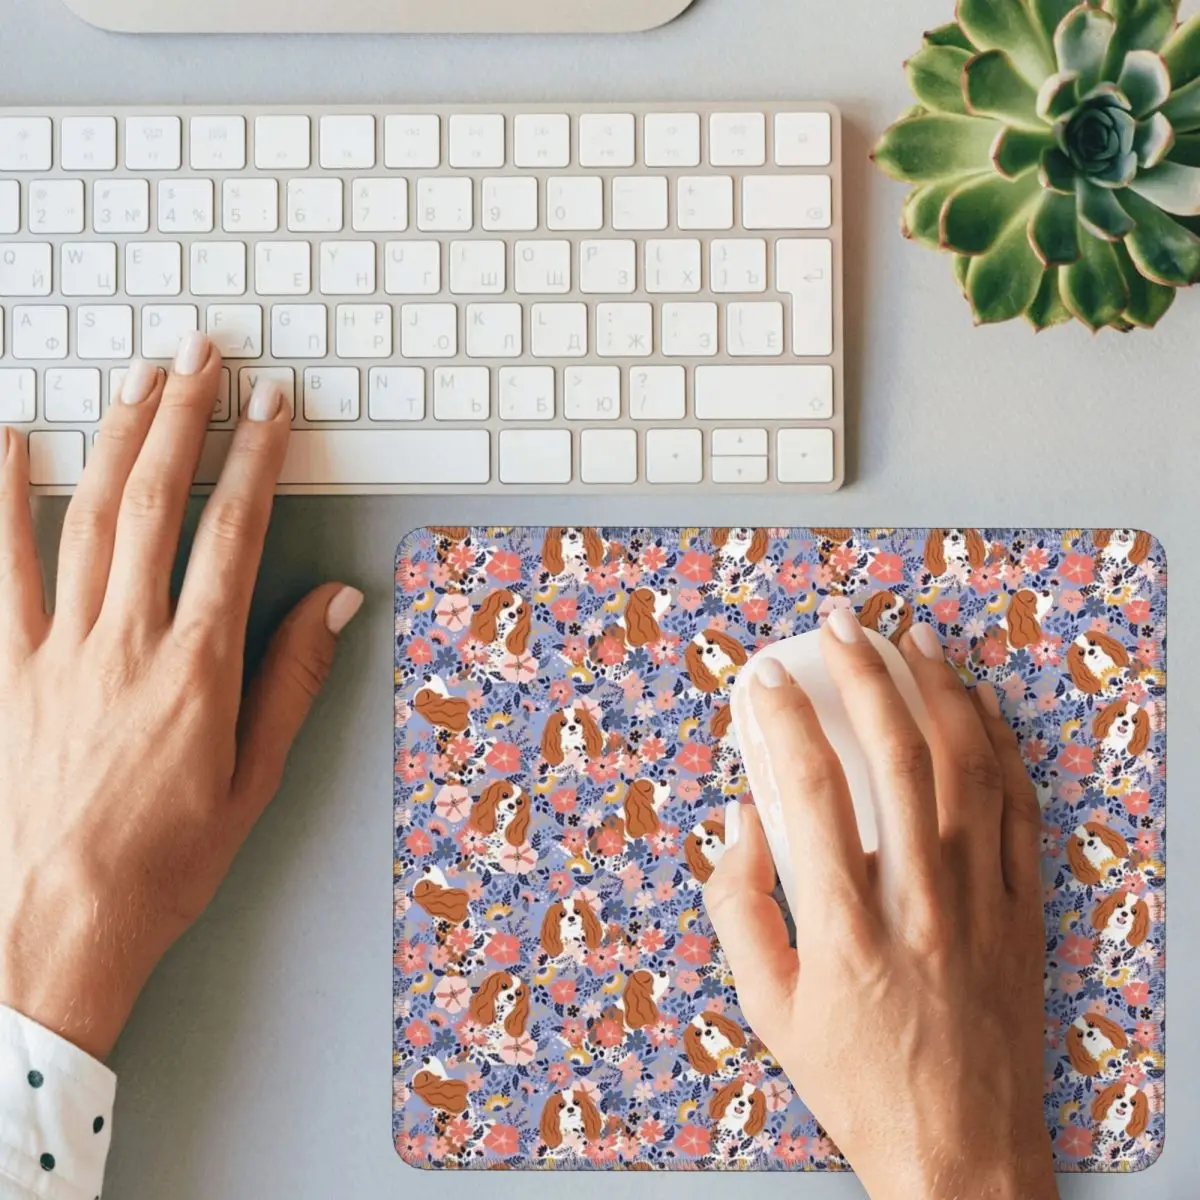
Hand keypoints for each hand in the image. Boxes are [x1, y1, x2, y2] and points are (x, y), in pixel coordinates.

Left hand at [0, 334, 361, 1059]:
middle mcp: (126, 643)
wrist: (57, 925)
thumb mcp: (255, 778)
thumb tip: (334, 602)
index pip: (235, 535)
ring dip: (117, 440)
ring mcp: (58, 650)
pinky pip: (0, 569)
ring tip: (140, 380)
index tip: (272, 408)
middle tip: (204, 356)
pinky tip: (10, 445)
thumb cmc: (164, 861)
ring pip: (87, 518)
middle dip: (184, 418)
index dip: (257, 460)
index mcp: (197, 669)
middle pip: (156, 504)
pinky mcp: (6, 669)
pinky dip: (1, 500)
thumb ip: (292, 678)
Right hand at [704, 612, 1054, 1199]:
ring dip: (937, 690)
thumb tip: (741, 822)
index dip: (782, 719)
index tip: (761, 677)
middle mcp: (920, 902)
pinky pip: (1019, 808)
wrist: (965, 1154)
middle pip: (896, 757)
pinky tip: (978, 705)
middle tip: (839, 624)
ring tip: (910, 639)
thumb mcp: (769, 1010)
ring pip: (968, 768)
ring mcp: (982, 902)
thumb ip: (739, 909)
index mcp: (845, 929)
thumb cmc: (858, 1083)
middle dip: (863, 673)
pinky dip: (1000, 745)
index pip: (810, 792)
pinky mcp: (1023, 911)